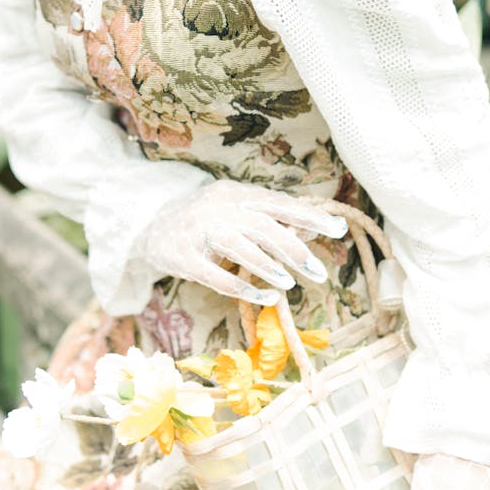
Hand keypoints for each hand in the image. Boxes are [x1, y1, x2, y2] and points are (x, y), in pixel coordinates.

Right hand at [140, 179, 347, 305]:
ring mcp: (197, 231)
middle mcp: (217, 207)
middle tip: (319, 272)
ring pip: (238, 245)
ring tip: (291, 283)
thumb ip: (271, 220)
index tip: (338, 230)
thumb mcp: (237, 214)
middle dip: (294, 249)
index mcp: (235, 193)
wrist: (150, 228)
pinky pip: (214, 275)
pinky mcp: (182, 256)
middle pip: (262, 225)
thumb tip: (310, 232)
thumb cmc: (206, 223)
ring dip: (268, 264)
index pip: (278, 203)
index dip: (309, 216)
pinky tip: (266, 296)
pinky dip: (242, 287)